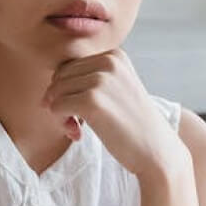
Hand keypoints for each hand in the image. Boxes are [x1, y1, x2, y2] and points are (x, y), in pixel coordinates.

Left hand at [43, 50, 186, 178]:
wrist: (157, 150)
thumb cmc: (133, 125)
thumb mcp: (118, 89)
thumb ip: (90, 81)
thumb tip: (48, 91)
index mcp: (115, 55)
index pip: (70, 66)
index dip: (68, 91)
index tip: (81, 112)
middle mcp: (108, 62)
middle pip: (59, 77)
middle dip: (61, 100)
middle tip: (75, 123)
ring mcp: (100, 80)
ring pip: (55, 91)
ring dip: (59, 113)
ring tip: (76, 128)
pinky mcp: (92, 101)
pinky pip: (56, 107)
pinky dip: (60, 122)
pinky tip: (77, 134)